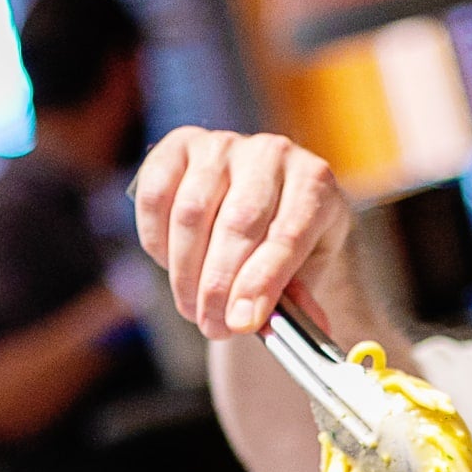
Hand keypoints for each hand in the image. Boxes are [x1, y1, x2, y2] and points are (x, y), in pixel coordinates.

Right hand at [134, 129, 364, 343]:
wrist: (265, 199)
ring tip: (193, 307)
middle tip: (212, 326)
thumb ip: (293, 299)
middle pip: (237, 224)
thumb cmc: (288, 241)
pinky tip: (170, 265)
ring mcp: (224, 145)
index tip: (241, 323)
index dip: (260, 283)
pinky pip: (157, 197)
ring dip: (186, 272)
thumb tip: (270, 326)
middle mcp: (272, 153)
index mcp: (314, 182)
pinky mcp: (181, 145)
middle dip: (219, 287)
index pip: (286, 236)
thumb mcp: (306, 271)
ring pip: (191, 214)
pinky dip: (157, 240)